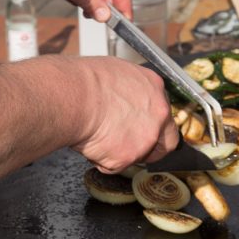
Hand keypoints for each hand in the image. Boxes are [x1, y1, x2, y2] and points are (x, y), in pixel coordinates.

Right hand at [73, 57, 178, 172]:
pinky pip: (115, 165)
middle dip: (151, 148)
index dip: (152, 124)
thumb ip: (130, 91)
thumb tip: (123, 100)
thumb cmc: (83, 81)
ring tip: (98, 137)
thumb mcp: (115, 73)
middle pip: (166, 141)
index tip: (142, 127)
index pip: (164, 114)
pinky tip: (90, 143)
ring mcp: (146, 136)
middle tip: (129, 145)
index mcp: (155, 87)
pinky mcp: (129, 156)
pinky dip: (101, 160)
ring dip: (122, 153)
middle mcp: (159, 113)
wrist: (72, 96)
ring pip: (139, 155)